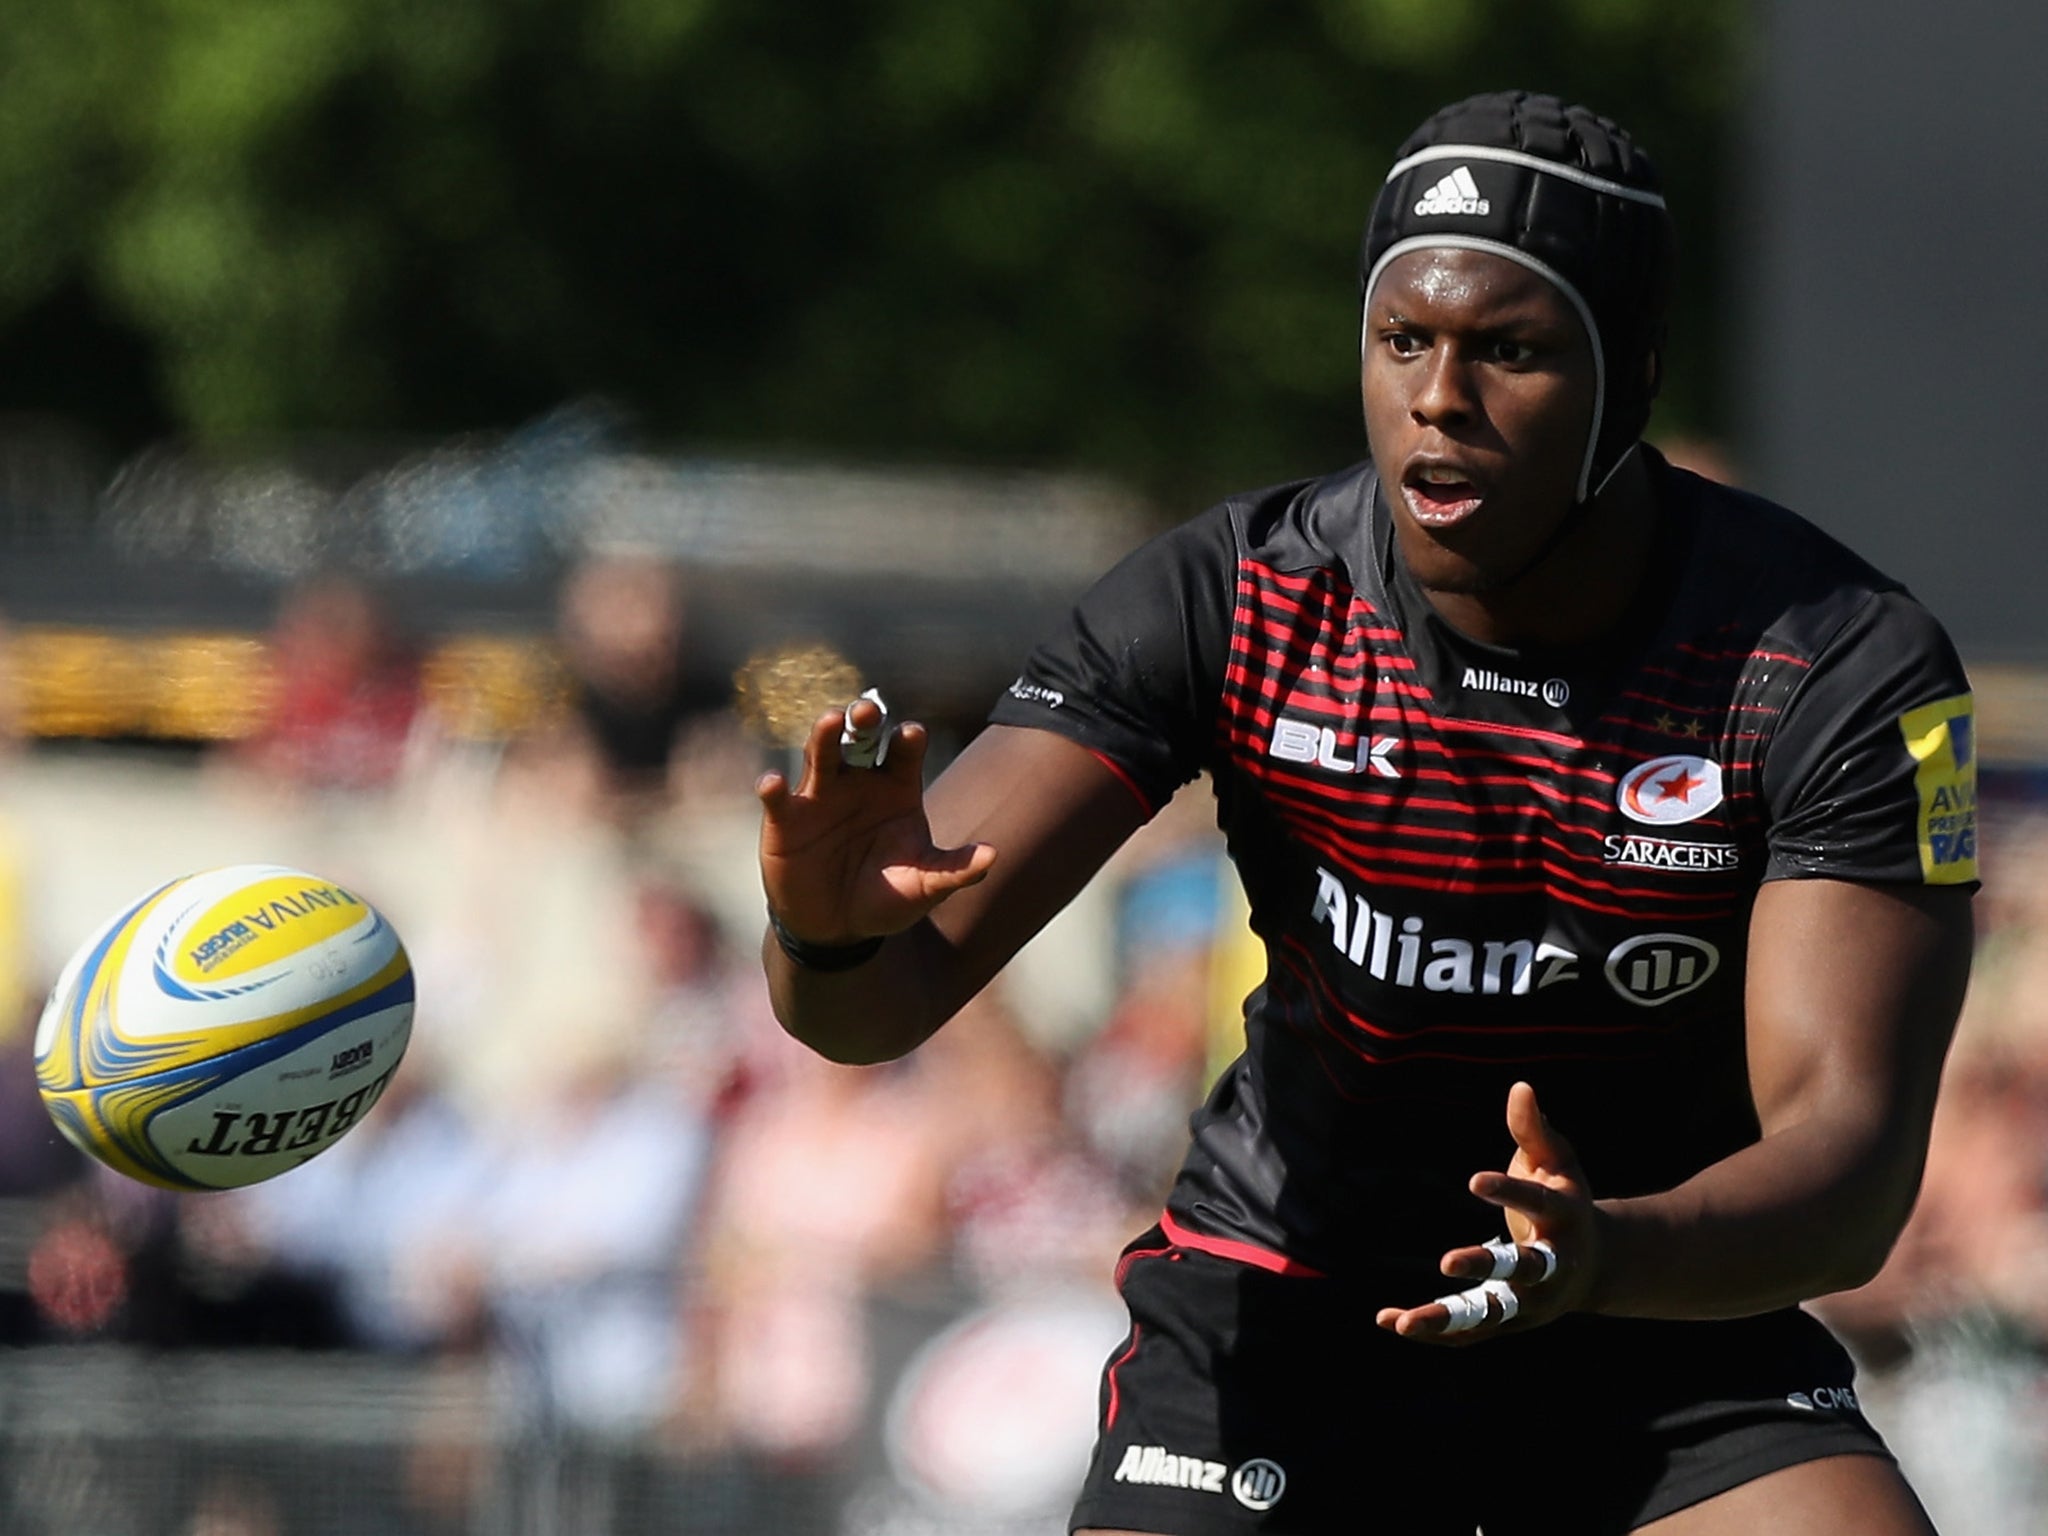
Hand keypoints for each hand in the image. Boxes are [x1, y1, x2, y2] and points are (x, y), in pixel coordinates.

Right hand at [757, 698, 996, 945]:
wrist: (839, 928)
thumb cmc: (886, 898)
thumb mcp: (925, 887)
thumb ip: (955, 870)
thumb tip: (994, 856)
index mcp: (896, 787)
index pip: (904, 751)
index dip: (907, 739)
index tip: (911, 734)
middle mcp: (858, 781)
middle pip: (861, 738)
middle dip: (864, 720)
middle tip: (867, 709)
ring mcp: (819, 795)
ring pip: (820, 753)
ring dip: (824, 736)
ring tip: (830, 722)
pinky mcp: (785, 819)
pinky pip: (777, 799)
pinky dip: (773, 788)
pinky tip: (773, 783)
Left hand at [1374, 1081, 1601, 1343]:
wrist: (1596, 1266)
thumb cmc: (1566, 1199)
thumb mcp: (1557, 1160)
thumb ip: (1534, 1129)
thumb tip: (1520, 1086)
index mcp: (1565, 1218)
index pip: (1537, 1204)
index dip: (1508, 1192)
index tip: (1473, 1181)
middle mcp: (1552, 1266)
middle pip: (1521, 1270)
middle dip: (1486, 1266)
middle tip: (1447, 1261)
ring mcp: (1531, 1300)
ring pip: (1489, 1316)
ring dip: (1448, 1319)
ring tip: (1403, 1323)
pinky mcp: (1509, 1321)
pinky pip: (1469, 1333)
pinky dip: (1435, 1332)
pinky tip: (1387, 1320)